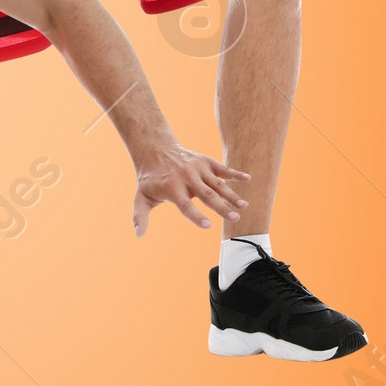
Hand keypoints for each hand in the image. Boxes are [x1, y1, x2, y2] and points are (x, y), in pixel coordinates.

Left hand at [130, 139, 249, 236]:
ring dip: (231, 195)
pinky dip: (234, 173)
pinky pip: (222, 168)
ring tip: (244, 206)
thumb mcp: (141, 197)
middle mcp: (187, 178)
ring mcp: (198, 169)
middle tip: (235, 219)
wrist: (156, 150)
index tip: (207, 225)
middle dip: (221, 207)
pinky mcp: (205, 162)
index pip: (186, 205)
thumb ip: (140, 216)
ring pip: (217, 184)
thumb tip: (138, 235)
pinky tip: (247, 179)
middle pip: (207, 195)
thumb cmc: (151, 179)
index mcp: (172, 188)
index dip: (196, 216)